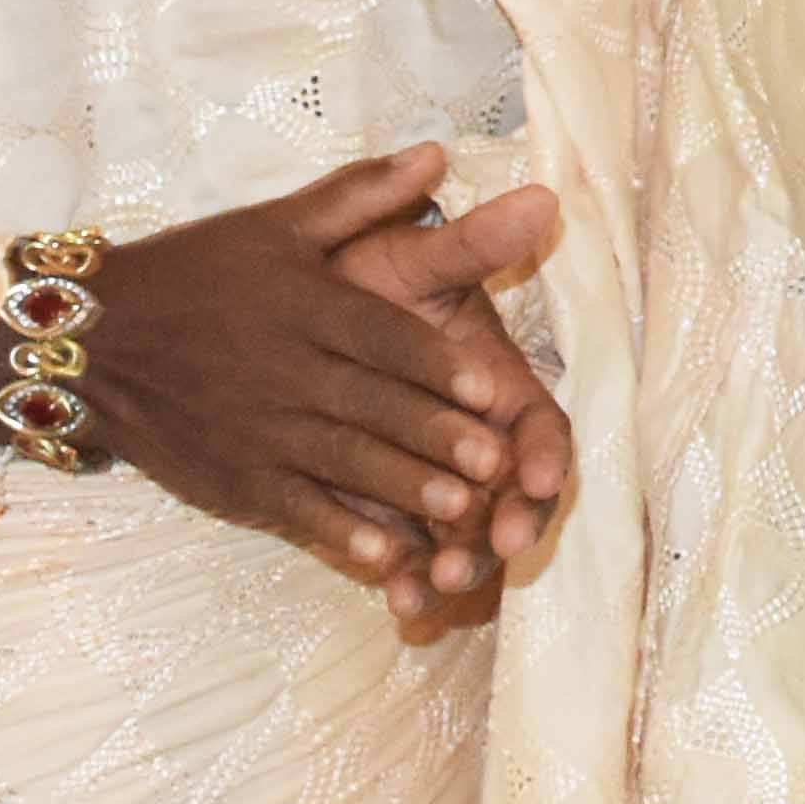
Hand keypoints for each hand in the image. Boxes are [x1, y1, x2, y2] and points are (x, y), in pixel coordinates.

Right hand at [0, 147, 564, 629]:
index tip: (494, 390)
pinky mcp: (232, 478)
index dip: (437, 365)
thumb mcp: (276, 224)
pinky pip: (293, 511)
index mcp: (302, 304)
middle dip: (435, 435)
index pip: (380, 337)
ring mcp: (255, 430)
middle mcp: (282, 369)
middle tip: (498, 462)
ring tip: (463, 509)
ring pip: (341, 463)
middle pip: (370, 406)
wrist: (90, 339)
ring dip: (403, 488)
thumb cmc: (197, 273)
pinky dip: (340, 534)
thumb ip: (361, 195)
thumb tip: (439, 154)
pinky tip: (387, 556)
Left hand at [326, 187, 576, 619]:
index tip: (539, 480)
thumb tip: (542, 198)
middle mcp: (471, 443)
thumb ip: (467, 244)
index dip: (546, 459)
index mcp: (492, 386)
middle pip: (513, 499)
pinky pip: (402, 560)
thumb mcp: (402, 265)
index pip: (540, 432)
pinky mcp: (382, 516)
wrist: (258, 328)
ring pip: (462, 539)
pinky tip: (397, 604)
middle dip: (510, 525)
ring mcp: (429, 484)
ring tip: (439, 583)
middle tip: (501, 547)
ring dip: (460, 563)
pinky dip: (403, 583)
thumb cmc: (346, 286)